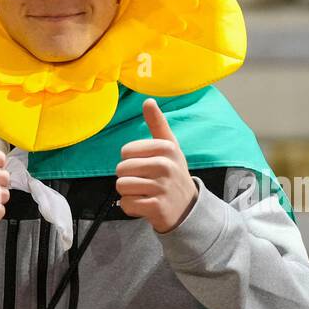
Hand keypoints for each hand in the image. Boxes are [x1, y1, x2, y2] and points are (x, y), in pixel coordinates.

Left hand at [115, 99, 198, 233]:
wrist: (186, 207)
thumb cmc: (172, 174)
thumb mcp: (169, 147)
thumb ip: (157, 124)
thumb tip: (148, 101)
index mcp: (167, 148)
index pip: (126, 151)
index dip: (129, 160)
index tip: (145, 166)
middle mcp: (166, 166)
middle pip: (121, 169)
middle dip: (127, 177)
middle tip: (144, 182)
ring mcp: (162, 187)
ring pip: (121, 186)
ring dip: (128, 192)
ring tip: (144, 193)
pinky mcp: (157, 207)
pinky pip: (127, 204)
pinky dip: (131, 207)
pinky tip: (144, 204)